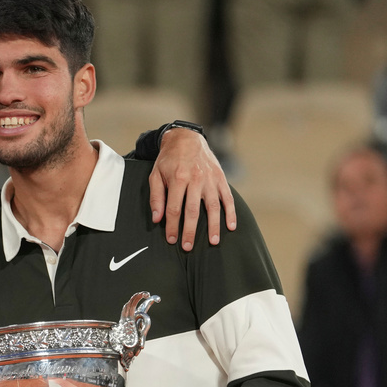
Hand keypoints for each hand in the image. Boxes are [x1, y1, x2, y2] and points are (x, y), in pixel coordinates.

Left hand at [148, 127, 235, 250]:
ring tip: (212, 242)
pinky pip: (227, 198)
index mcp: (178, 179)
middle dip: (190, 231)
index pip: (174, 208)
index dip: (172, 226)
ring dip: (213, 226)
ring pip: (213, 207)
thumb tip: (157, 219)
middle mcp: (196, 179)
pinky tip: (231, 226)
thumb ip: (156, 197)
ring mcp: (210, 179)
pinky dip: (231, 213)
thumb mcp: (155, 175)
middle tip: (188, 247)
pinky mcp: (221, 178)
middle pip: (193, 211)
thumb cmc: (168, 160)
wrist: (186, 139)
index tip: (171, 240)